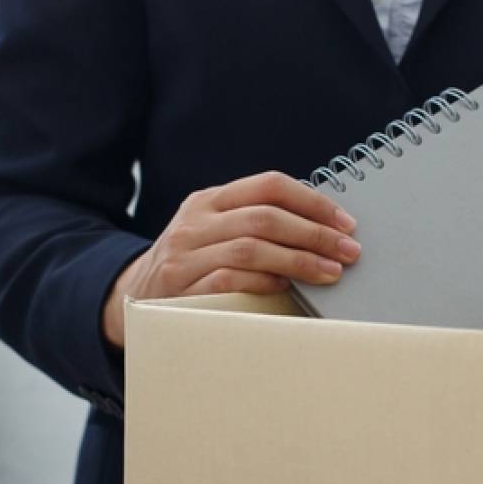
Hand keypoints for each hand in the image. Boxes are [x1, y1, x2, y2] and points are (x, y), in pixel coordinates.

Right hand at [101, 171, 359, 347]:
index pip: (269, 185)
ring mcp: (184, 254)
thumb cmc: (192, 267)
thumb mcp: (214, 234)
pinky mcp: (179, 287)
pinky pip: (229, 280)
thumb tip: (325, 230)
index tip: (346, 223)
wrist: (133, 298)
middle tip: (349, 251)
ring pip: (250, 248)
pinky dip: (263, 282)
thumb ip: (254, 224)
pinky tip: (286, 288)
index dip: (313, 202)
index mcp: (210, 200)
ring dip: (298, 261)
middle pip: (265, 217)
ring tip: (330, 273)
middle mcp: (195, 221)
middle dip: (314, 234)